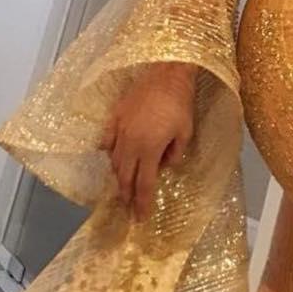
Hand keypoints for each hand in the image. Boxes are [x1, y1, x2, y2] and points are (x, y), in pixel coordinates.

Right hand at [98, 62, 197, 221]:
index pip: (144, 184)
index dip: (142, 203)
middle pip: (125, 177)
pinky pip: (106, 141)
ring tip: (123, 185)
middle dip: (126, 195)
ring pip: (114, 161)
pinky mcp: (114, 116)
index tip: (140, 218)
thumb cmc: (181, 102)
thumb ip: (174, 154)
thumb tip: (165, 166)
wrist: (167, 73)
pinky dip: (108, 152)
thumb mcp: (186, 132)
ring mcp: (119, 129)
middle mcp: (130, 143)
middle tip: (128, 208)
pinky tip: (111, 157)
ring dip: (118, 176)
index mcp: (149, 149)